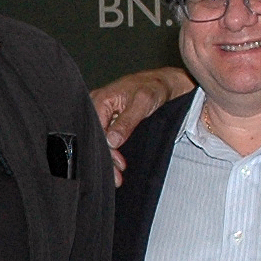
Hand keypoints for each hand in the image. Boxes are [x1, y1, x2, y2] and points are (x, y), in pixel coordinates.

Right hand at [90, 68, 194, 185]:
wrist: (164, 84)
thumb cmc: (154, 87)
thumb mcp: (143, 102)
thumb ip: (126, 121)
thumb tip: (112, 141)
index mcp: (100, 99)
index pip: (96, 130)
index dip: (105, 149)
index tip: (117, 164)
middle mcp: (97, 106)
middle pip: (95, 138)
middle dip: (106, 158)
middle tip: (117, 176)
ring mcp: (102, 114)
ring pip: (100, 141)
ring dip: (109, 158)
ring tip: (118, 174)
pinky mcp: (109, 120)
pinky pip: (106, 138)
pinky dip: (112, 152)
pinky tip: (118, 163)